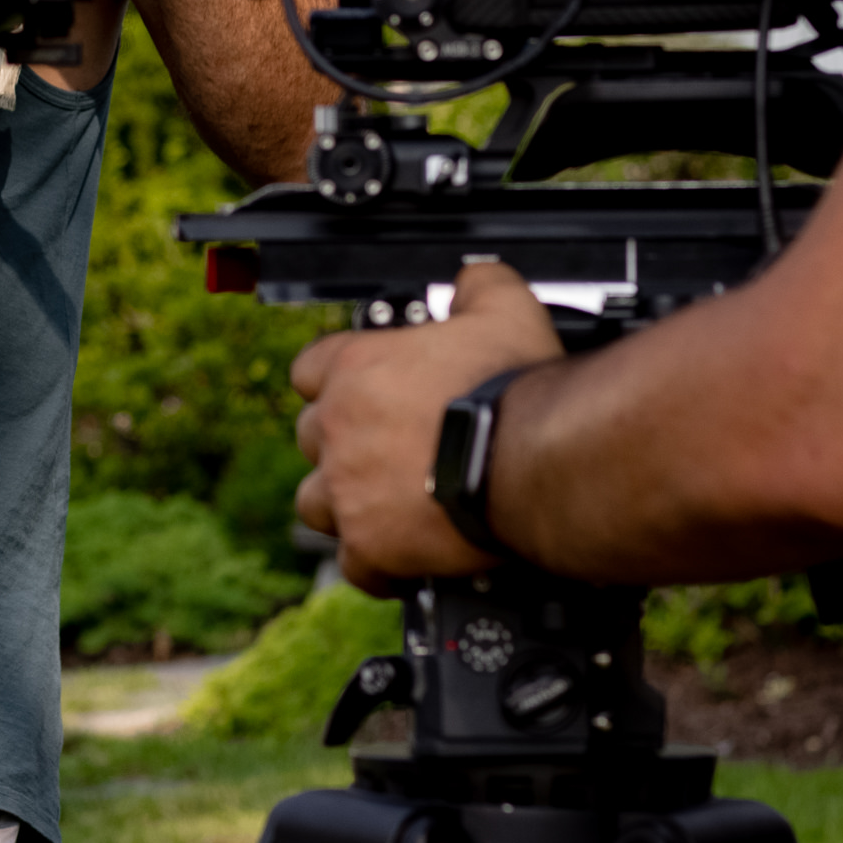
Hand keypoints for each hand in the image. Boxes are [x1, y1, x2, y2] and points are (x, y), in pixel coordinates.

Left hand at [289, 261, 562, 590]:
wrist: (534, 461)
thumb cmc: (516, 388)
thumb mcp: (505, 310)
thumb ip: (480, 287)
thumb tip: (475, 277)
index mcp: (356, 368)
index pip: (309, 370)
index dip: (334, 383)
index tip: (361, 395)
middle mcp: (339, 428)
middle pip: (310, 439)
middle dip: (340, 447)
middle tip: (385, 455)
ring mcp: (348, 489)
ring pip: (314, 503)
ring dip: (343, 505)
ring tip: (384, 508)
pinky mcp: (371, 545)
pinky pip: (356, 565)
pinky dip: (377, 566)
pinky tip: (404, 562)